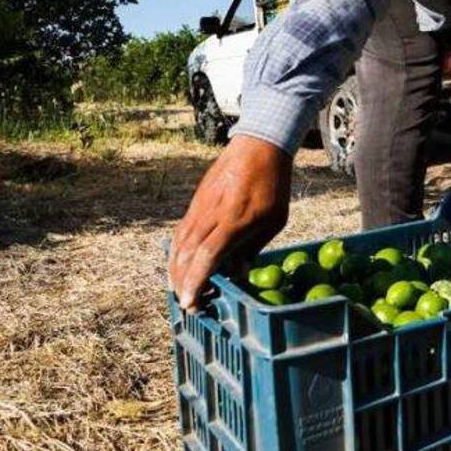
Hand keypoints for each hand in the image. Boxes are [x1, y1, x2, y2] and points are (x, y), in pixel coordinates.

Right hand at [169, 134, 291, 311]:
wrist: (258, 147)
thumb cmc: (273, 185)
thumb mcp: (274, 221)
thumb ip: (253, 247)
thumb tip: (237, 273)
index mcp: (233, 222)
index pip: (206, 257)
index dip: (196, 282)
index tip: (191, 302)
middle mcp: (210, 216)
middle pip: (186, 255)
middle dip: (182, 282)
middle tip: (185, 303)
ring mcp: (199, 207)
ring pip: (178, 243)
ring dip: (175, 269)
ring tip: (178, 288)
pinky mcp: (195, 202)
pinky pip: (180, 231)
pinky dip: (176, 251)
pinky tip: (178, 263)